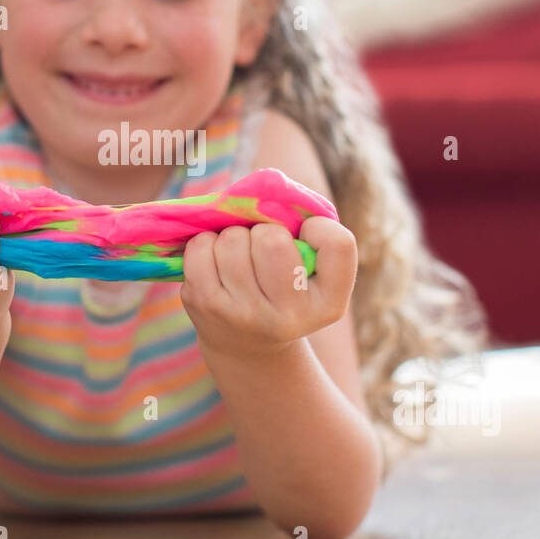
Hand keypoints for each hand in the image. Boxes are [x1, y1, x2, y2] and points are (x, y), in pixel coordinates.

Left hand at [179, 217, 355, 357]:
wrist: (247, 345)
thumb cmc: (286, 289)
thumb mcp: (314, 272)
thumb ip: (311, 234)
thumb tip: (268, 193)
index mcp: (329, 304)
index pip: (338, 244)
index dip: (318, 227)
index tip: (306, 237)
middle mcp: (290, 318)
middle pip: (272, 239)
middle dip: (264, 231)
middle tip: (263, 250)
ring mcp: (243, 315)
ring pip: (233, 239)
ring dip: (233, 236)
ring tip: (239, 256)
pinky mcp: (205, 306)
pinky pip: (201, 246)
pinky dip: (206, 243)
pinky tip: (216, 261)